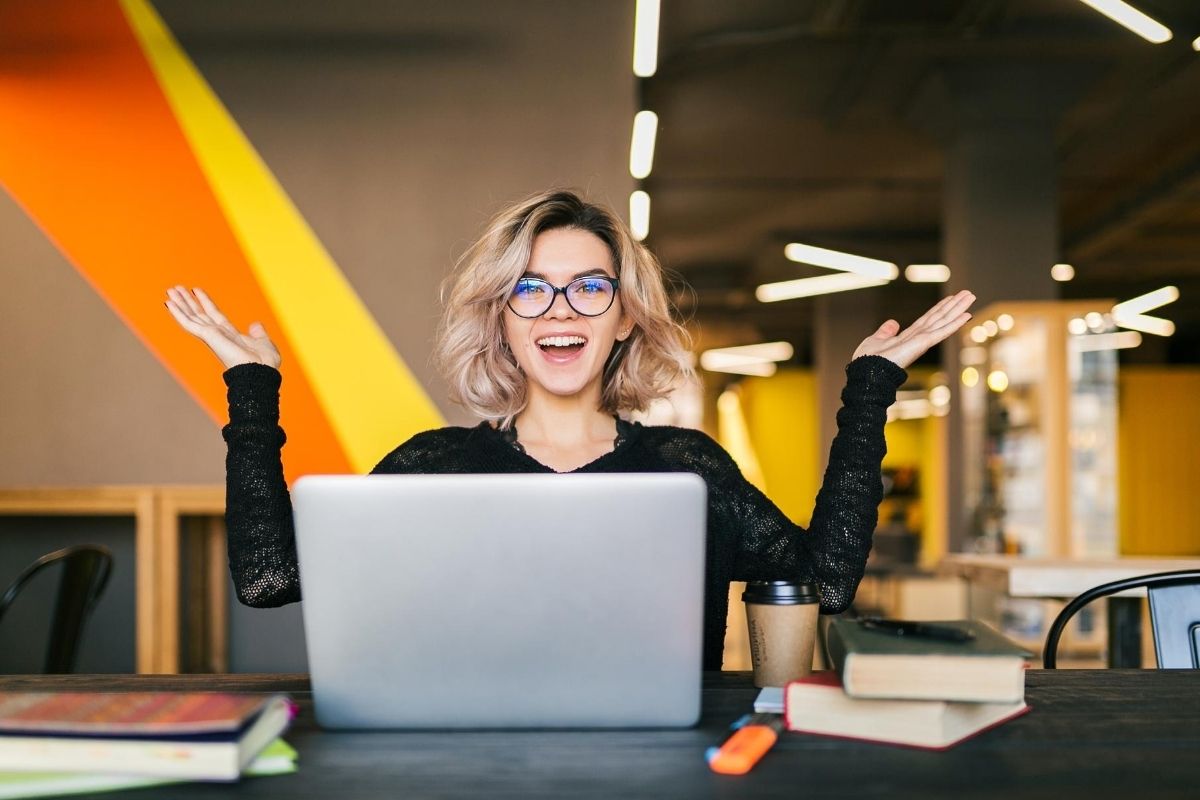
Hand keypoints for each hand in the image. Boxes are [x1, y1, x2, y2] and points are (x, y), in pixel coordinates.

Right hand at [164, 286, 281, 369]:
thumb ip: (258, 333)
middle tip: (175, 288)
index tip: (196, 290)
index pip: (214, 314)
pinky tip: (168, 303)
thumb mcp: (264, 342)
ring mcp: (212, 335)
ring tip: (170, 290)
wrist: (261, 371)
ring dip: (180, 303)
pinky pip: (189, 323)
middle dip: (187, 301)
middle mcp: (218, 334)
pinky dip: (178, 313)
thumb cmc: (264, 363)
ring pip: (191, 316)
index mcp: (231, 335)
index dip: (205, 302)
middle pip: (199, 313)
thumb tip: (256, 325)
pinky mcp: (208, 336)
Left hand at [852, 290, 975, 368]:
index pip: (928, 319)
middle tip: (969, 294)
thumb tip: (893, 322)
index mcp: (908, 337)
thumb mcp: (876, 340)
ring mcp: (922, 341)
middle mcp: (918, 338)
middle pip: (939, 318)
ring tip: (970, 297)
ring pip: (943, 321)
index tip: (951, 298)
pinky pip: (941, 331)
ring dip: (958, 309)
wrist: (867, 372)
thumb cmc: (868, 361)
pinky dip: (954, 323)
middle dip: (954, 306)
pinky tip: (966, 315)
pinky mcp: (922, 344)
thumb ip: (886, 331)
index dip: (940, 308)